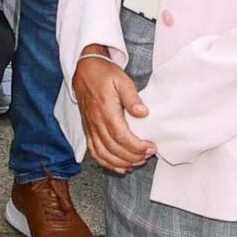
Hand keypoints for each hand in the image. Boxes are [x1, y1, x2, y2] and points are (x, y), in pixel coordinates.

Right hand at [72, 51, 156, 172]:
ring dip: (121, 163)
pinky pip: (94, 152)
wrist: (85, 70)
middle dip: (133, 157)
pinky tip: (119, 166)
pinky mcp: (88, 130)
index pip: (121, 137)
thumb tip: (143, 112)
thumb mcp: (122, 80)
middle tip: (148, 155)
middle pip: (114, 149)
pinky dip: (107, 163)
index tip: (151, 147)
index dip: (137, 147)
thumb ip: (132, 97)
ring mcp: (91, 128)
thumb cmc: (104, 74)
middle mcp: (96, 122)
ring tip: (137, 162)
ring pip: (104, 154)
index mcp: (106, 110)